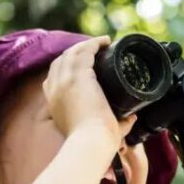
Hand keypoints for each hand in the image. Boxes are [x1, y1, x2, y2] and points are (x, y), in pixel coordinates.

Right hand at [44, 35, 136, 152]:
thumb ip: (117, 124)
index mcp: (54, 104)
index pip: (52, 79)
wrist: (91, 141)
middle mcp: (55, 89)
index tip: (82, 66)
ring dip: (87, 45)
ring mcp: (64, 80)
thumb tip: (131, 118)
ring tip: (102, 43)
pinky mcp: (78, 75)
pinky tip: (105, 41)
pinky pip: (85, 51)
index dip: (65, 68)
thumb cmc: (96, 142)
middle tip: (95, 52)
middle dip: (75, 53)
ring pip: (72, 53)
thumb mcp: (99, 132)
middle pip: (60, 61)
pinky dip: (95, 43)